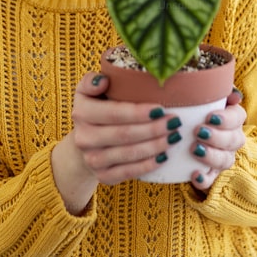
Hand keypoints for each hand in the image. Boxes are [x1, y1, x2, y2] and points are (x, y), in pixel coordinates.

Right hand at [64, 72, 177, 186]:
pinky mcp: (103, 176)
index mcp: (82, 112)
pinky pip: (129, 172)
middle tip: (174, 122)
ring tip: (174, 136)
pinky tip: (164, 156)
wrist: (84, 142)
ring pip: (129, 154)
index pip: (113, 113)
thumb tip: (104, 80)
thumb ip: (93, 81)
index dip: (138, 112)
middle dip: (153, 129)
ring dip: (155, 146)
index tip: (161, 108)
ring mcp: (92, 160)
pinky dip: (148, 164)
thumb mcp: (88, 91)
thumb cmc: (96, 109)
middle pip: (124, 135)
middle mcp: (84, 138)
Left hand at [189, 88, 245, 191]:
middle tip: (199, 132)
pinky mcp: (211, 174)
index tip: (209, 117)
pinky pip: (211, 180)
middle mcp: (232, 138)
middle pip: (234, 139)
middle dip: (218, 137)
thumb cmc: (192, 108)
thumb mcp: (200, 96)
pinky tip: (194, 175)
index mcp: (232, 117)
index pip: (238, 117)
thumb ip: (215, 89)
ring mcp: (223, 157)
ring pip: (226, 160)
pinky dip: (204, 180)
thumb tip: (233, 94)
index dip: (227, 118)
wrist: (177, 131)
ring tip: (195, 150)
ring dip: (212, 156)